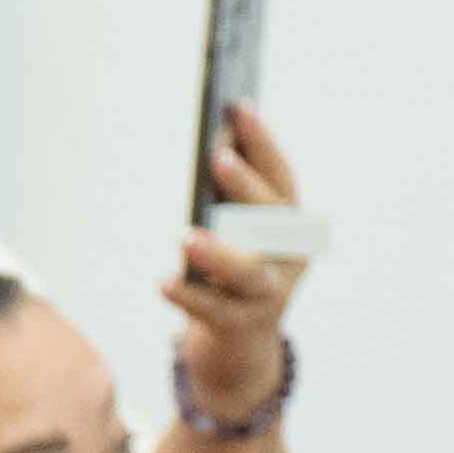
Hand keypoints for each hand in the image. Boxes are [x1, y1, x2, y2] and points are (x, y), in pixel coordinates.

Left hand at [166, 102, 313, 418]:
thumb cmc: (230, 276)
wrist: (241, 346)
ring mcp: (271, 294)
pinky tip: (162, 281)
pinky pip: (214, 310)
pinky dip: (188, 296)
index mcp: (291, 226)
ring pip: (248, 271)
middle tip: (218, 158)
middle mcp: (289, 257)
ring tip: (185, 236)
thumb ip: (228, 204)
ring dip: (219, 251)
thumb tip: (211, 151)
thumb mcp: (236, 237)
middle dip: (245, 186)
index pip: (281, 177)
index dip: (263, 143)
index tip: (239, 106)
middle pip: (270, 218)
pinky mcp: (245, 325)